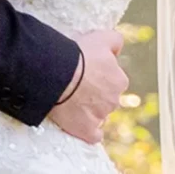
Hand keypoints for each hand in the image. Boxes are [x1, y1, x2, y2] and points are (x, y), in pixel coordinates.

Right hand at [48, 28, 130, 144]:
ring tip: (70, 101)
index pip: (112, 81)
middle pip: (106, 99)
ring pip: (99, 115)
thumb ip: (115, 41)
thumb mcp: (100, 37)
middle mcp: (114, 100)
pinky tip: (80, 125)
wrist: (55, 75)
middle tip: (75, 86)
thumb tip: (118, 49)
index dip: (98, 77)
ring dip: (88, 110)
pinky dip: (88, 132)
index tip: (84, 73)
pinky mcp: (87, 130)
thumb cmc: (77, 55)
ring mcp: (100, 117)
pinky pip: (93, 136)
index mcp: (119, 80)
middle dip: (95, 94)